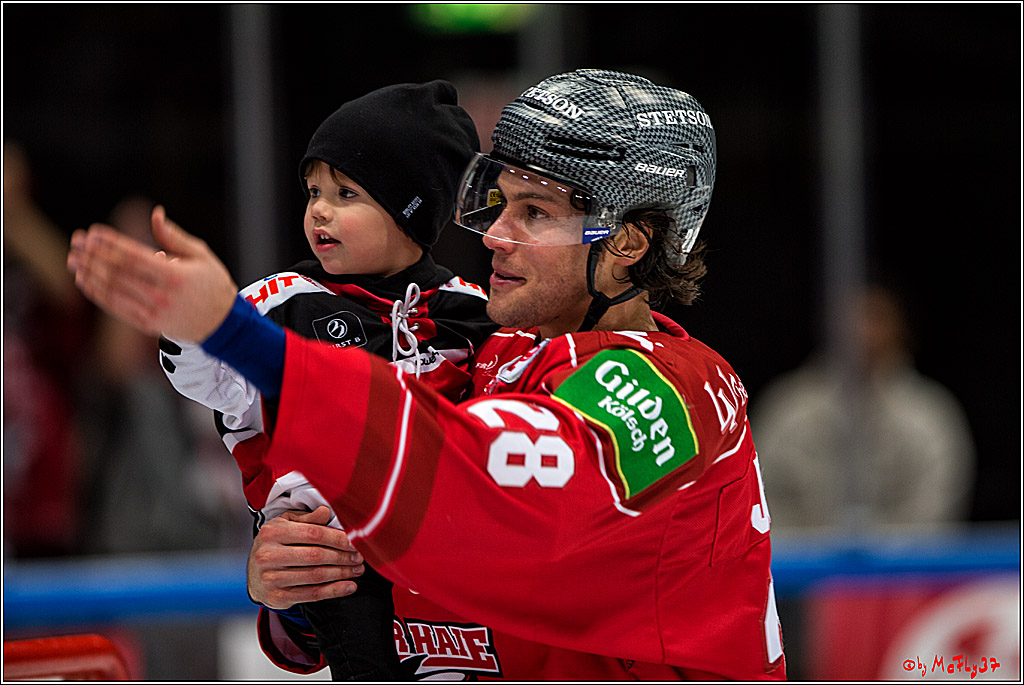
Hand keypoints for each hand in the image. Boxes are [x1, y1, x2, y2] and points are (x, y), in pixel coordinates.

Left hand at [66, 205, 236, 341]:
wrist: (223, 325)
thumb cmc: (213, 285)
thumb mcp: (200, 255)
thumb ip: (174, 236)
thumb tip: (155, 214)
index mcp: (175, 276)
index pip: (133, 256)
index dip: (110, 243)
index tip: (93, 232)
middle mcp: (162, 296)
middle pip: (118, 272)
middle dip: (94, 255)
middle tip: (77, 241)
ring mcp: (153, 312)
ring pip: (113, 290)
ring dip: (90, 273)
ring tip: (74, 259)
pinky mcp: (147, 324)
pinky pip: (115, 308)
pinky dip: (97, 294)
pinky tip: (84, 281)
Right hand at [247, 506, 364, 609]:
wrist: (254, 576)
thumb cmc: (276, 545)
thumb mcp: (286, 525)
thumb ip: (307, 519)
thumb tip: (327, 511)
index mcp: (272, 532)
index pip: (313, 533)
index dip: (338, 538)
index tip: (355, 541)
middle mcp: (268, 555)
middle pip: (316, 555)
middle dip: (343, 557)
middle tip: (359, 557)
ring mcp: (271, 578)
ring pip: (316, 576)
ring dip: (342, 573)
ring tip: (357, 570)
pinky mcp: (277, 597)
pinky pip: (312, 594)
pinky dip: (334, 591)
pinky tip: (349, 586)